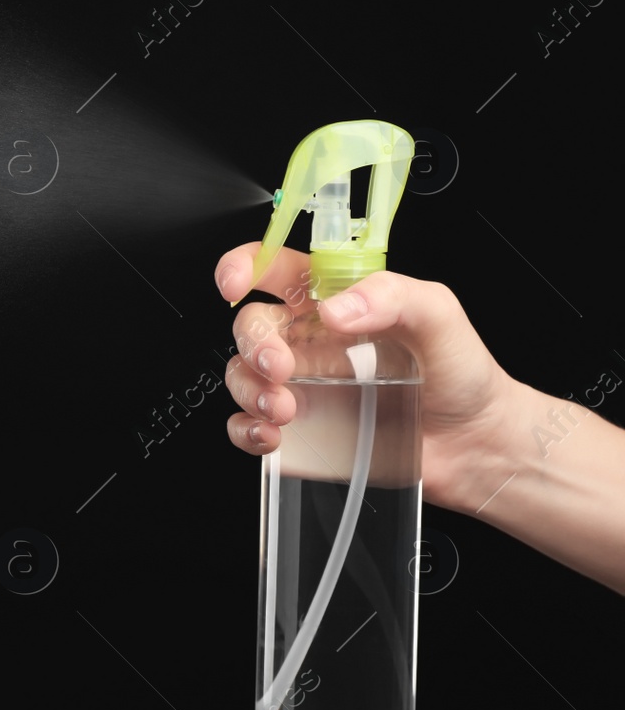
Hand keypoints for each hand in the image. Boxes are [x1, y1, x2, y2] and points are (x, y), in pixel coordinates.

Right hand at [214, 242, 523, 513]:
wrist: (474, 444)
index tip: (234, 282)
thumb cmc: (462, 373)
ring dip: (249, 391)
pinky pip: (247, 424)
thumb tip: (336, 308)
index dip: (245, 266)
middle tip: (281, 368)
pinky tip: (272, 435)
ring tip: (284, 410)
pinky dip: (245, 430)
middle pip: (251, 325)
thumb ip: (393, 295)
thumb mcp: (440, 315)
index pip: (276, 268)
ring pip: (241, 374)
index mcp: (336, 299)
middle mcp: (311, 339)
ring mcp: (301, 384)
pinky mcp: (300, 428)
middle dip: (253, 345)